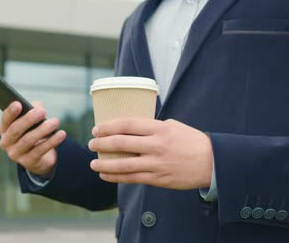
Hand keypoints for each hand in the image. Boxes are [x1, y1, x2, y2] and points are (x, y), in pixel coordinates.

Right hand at [0, 101, 66, 178]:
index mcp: (5, 130)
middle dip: (29, 119)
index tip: (19, 103)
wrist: (39, 157)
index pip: (5, 120)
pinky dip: (51, 141)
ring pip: (28, 140)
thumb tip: (37, 106)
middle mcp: (7, 143)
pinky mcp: (28, 162)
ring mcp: (16, 154)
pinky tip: (61, 134)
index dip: (10, 112)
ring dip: (43, 129)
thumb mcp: (32, 121)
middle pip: (15, 130)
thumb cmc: (33, 132)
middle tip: (42, 111)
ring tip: (55, 122)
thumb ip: (32, 110)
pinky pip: (40, 151)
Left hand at [88, 118, 212, 189]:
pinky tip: (105, 175)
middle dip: (102, 144)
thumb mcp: (173, 126)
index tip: (97, 129)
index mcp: (160, 129)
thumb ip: (152, 127)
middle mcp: (156, 146)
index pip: (128, 125)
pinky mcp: (158, 179)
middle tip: (91, 144)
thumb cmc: (191, 141)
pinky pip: (132, 179)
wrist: (213, 163)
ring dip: (105, 164)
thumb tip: (130, 128)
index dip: (109, 127)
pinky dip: (116, 177)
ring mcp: (157, 164)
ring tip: (93, 164)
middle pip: (122, 144)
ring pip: (124, 165)